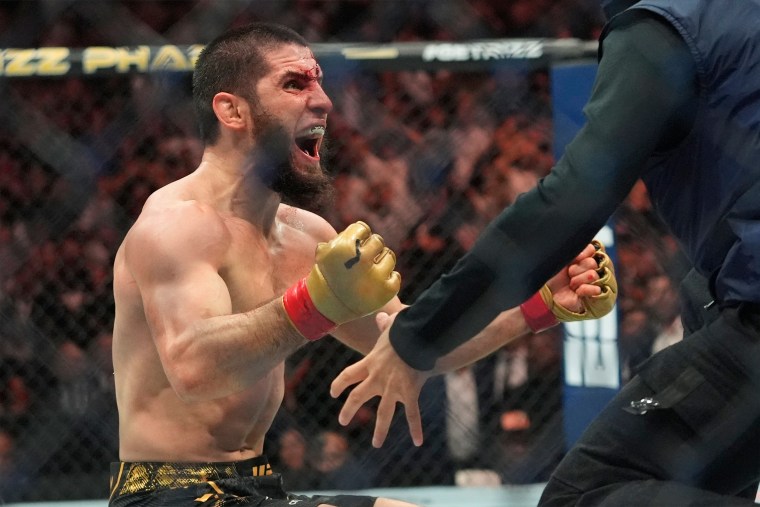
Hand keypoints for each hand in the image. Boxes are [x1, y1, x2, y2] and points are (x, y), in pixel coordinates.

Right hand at [309, 221, 400, 323]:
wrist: (324, 307)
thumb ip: (341, 237)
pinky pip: (395, 276)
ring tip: (370, 272)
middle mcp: (361, 260)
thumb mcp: (324, 252)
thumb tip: (360, 229)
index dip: (358, 236)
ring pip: (389, 256)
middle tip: (364, 259)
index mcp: (345, 247)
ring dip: (381, 262)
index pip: (363, 228)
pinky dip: (388, 279)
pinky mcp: (385, 290)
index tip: (355, 246)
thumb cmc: (325, 276)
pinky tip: (376, 283)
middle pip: (378, 241)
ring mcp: (375, 276)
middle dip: (371, 248)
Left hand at [330, 311, 430, 447]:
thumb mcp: (391, 325)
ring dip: (380, 430)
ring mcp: (393, 389)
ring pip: (383, 413)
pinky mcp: (409, 393)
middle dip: (349, 410)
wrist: (416, 338)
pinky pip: (412, 415)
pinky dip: (416, 429)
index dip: (339, 385)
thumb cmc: (404, 329)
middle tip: (342, 420)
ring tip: (376, 444)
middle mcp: (377, 379)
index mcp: (370, 363)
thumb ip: (384, 323)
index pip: (348, 376)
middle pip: (358, 397)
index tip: (333, 393)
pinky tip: (418, 442)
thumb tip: (381, 315)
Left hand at [545, 240, 617, 319]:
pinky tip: (577, 292)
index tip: (573, 259)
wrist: (547, 295)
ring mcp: (594, 282)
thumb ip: (575, 250)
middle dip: (577, 268)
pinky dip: (583, 290)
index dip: (583, 253)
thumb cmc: (553, 276)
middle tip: (569, 274)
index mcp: (585, 257)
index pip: (593, 249)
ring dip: (577, 280)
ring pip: (593, 274)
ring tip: (571, 284)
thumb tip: (589, 247)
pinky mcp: (594, 295)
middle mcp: (592, 268)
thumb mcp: (561, 258)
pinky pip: (596, 289)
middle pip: (592, 262)